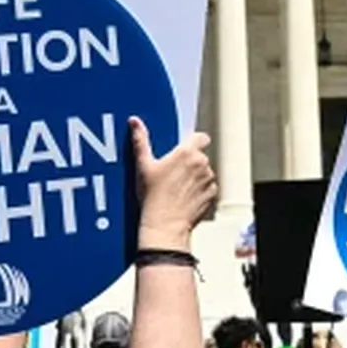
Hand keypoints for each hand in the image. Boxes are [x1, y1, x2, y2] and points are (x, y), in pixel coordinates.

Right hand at [132, 118, 217, 245]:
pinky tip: (185, 196)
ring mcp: (208, 180)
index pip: (200, 137)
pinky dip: (200, 190)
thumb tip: (135, 122)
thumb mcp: (143, 166)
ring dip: (196, 176)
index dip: (193, 141)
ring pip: (205, 171)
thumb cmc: (153, 197)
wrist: (164, 225)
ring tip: (178, 187)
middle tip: (174, 172)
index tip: (183, 149)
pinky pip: (208, 187)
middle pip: (200, 156)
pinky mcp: (211, 194)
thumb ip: (141, 141)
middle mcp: (202, 164)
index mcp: (187, 153)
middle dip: (190, 161)